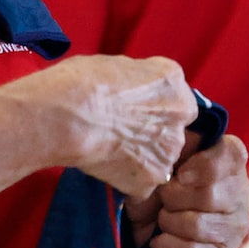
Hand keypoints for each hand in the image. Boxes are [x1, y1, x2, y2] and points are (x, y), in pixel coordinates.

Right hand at [20, 56, 196, 198]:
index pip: (175, 98)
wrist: (68, 118)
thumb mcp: (117, 65)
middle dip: (152, 133)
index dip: (154, 107)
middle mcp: (180, 115)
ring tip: (110, 151)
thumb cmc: (81, 84)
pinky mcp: (152, 178)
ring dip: (142, 157)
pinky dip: (127, 179)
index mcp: (172, 81)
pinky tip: (106, 167)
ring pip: (160, 157)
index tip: (135, 112)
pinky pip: (143, 182)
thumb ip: (137, 81)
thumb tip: (134, 89)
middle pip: (172, 129)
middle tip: (121, 133)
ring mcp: (169, 149)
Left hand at [124, 132, 248, 247]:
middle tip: (164, 198)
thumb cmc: (162, 180)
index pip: (231, 155)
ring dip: (168, 222)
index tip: (180, 174)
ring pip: (198, 226)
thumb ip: (175, 141)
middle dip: (173, 198)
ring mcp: (237, 226)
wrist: (153, 221)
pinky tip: (160, 241)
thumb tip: (175, 128)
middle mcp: (242, 191)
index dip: (201, 166)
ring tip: (163, 218)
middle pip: (209, 195)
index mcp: (231, 159)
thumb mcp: (167, 155)